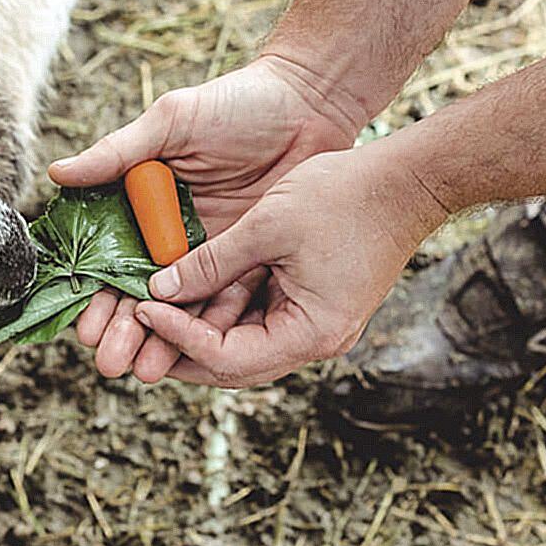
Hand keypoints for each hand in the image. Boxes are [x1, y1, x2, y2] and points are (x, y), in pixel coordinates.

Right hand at [49, 56, 363, 378]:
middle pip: (141, 291)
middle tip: (111, 363)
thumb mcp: (173, 122)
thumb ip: (118, 153)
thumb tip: (57, 175)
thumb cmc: (236, 103)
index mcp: (143, 202)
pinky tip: (197, 355)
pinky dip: (211, 325)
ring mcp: (212, 249)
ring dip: (164, 338)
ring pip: (182, 302)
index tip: (85, 328)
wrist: (309, 103)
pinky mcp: (250, 257)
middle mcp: (172, 232)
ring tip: (145, 370)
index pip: (109, 259)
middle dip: (125, 329)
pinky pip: (227, 296)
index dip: (95, 295)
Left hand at [128, 143, 447, 387]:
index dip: (179, 336)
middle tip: (136, 330)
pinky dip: (228, 308)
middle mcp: (316, 340)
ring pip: (244, 344)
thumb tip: (158, 290)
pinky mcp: (315, 305)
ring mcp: (318, 325)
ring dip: (202, 329)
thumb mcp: (266, 226)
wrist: (408, 180)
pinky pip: (262, 319)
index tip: (143, 307)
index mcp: (311, 332)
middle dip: (183, 348)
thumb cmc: (346, 196)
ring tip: (156, 311)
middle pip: (234, 364)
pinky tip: (193, 291)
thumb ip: (210, 263)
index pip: (228, 358)